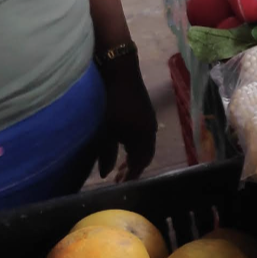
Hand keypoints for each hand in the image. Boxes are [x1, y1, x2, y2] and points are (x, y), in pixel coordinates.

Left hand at [98, 58, 157, 181]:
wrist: (120, 72)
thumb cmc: (111, 102)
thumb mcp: (106, 130)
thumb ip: (106, 154)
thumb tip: (106, 174)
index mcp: (144, 136)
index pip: (141, 162)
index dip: (131, 175)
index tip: (121, 185)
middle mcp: (150, 130)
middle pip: (144, 155)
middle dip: (132, 168)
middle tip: (119, 178)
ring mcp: (148, 120)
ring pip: (143, 145)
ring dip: (132, 156)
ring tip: (120, 165)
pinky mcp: (143, 112)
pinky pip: (142, 136)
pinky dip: (133, 146)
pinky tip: (123, 145)